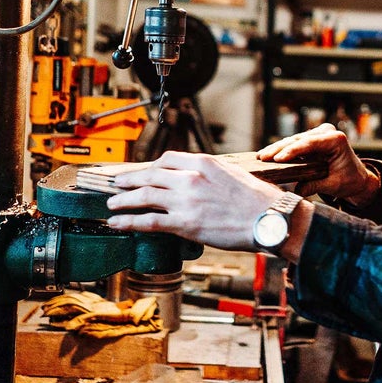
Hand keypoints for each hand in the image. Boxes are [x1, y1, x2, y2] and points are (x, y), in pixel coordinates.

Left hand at [104, 151, 284, 251]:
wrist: (269, 219)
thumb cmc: (257, 199)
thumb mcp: (232, 173)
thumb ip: (210, 172)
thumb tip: (196, 176)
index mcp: (203, 163)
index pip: (166, 159)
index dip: (149, 166)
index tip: (142, 172)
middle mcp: (190, 178)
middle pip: (149, 175)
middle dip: (128, 180)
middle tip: (116, 183)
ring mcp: (186, 200)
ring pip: (143, 196)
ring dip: (123, 200)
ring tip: (111, 204)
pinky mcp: (185, 223)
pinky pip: (149, 221)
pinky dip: (129, 221)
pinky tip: (117, 223)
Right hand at [257, 123, 377, 203]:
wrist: (357, 178)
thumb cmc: (349, 180)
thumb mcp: (333, 185)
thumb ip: (315, 185)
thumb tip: (296, 190)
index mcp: (336, 140)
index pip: (310, 143)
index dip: (292, 151)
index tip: (278, 159)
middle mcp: (327, 133)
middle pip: (299, 140)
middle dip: (280, 149)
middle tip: (263, 157)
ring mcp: (319, 134)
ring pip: (294, 141)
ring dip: (278, 149)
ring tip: (261, 156)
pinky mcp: (312, 140)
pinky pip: (295, 144)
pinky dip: (283, 150)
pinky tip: (269, 155)